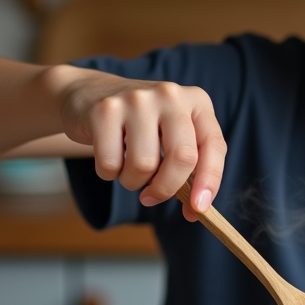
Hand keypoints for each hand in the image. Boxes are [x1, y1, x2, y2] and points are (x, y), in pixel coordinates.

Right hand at [55, 69, 226, 219]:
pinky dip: (108, 172)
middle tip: (151, 198)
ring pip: (144, 165)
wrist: (90, 94)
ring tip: (127, 167)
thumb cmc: (140, 125)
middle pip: (182, 157)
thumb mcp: (172, 136)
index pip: (213, 145)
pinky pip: (110, 163)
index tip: (199, 209)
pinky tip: (109, 154)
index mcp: (197, 101)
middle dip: (167, 188)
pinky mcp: (106, 110)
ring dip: (133, 181)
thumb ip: (188, 168)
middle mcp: (170, 95)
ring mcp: (137, 100)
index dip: (210, 181)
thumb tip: (197, 210)